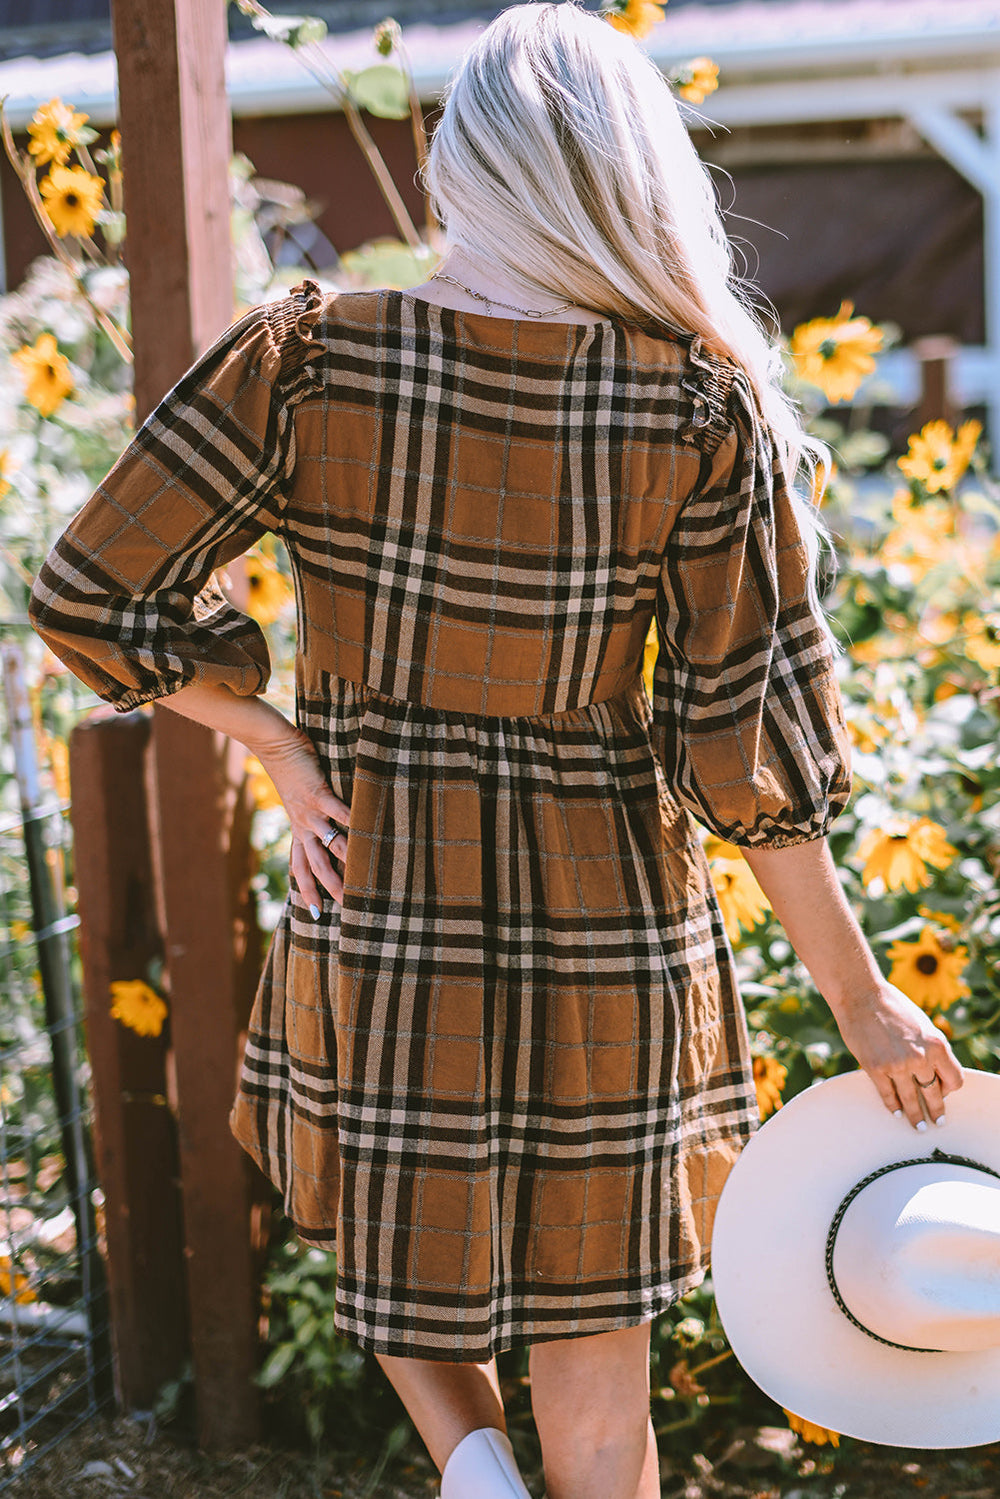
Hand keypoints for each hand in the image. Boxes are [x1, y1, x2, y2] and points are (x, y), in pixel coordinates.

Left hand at [255, 725, 349, 912]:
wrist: (274, 744)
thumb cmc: (290, 766)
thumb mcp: (298, 796)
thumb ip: (313, 809)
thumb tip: (329, 815)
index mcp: (298, 829)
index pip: (300, 867)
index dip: (306, 890)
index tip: (316, 913)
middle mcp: (302, 826)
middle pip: (315, 865)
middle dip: (329, 887)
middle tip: (345, 906)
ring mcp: (310, 811)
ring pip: (328, 844)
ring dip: (344, 862)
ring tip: (361, 877)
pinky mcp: (318, 793)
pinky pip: (337, 812)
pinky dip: (352, 822)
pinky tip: (367, 832)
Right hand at [832, 981, 962, 1129]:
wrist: (861, 996)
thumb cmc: (892, 1006)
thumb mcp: (922, 1025)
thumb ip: (931, 1047)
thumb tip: (934, 1070)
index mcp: (937, 1044)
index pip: (955, 1079)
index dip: (950, 1090)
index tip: (944, 1094)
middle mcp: (920, 1057)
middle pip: (934, 1094)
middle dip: (936, 1110)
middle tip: (936, 1121)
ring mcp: (897, 1065)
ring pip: (911, 1100)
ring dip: (915, 1116)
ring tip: (917, 1125)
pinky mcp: (875, 1069)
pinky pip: (888, 1095)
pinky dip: (893, 1106)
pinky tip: (896, 1111)